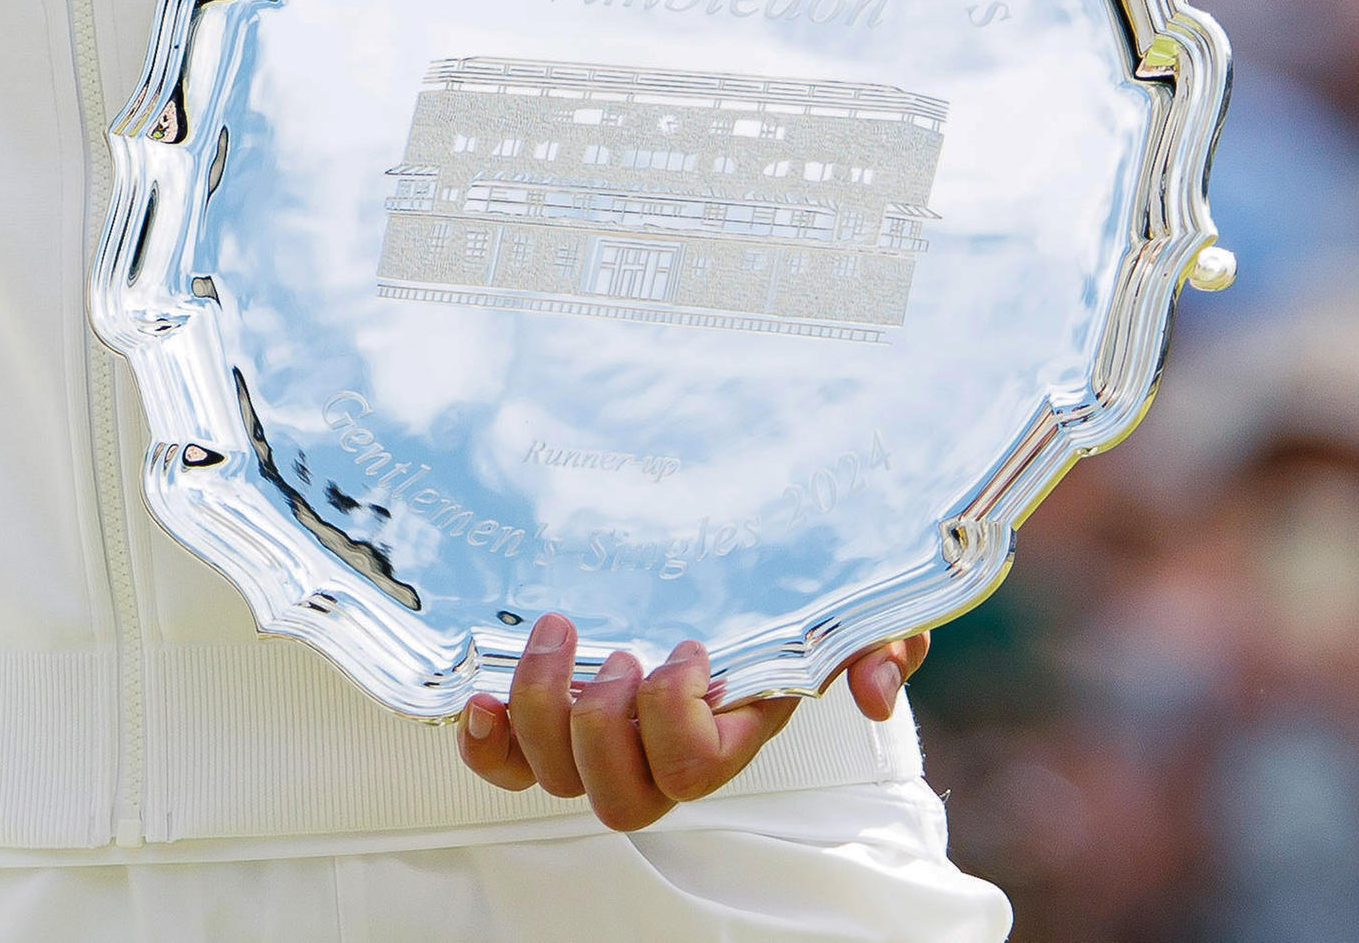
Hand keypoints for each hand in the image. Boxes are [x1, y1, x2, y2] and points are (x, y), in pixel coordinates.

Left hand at [450, 615, 925, 832]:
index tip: (687, 648)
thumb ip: (877, 645)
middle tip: (617, 652)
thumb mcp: (839, 612)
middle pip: (618, 796)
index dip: (677, 719)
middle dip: (605, 724)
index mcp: (724, 733)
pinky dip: (485, 741)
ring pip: (555, 776)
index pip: (695, 771)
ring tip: (560, 632)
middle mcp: (657, 753)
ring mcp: (597, 742)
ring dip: (544, 707)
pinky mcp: (544, 722)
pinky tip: (482, 694)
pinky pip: (503, 764)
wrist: (714, 563)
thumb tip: (875, 690)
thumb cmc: (773, 596)